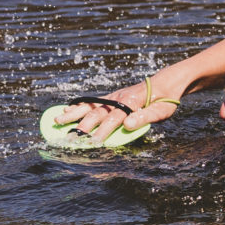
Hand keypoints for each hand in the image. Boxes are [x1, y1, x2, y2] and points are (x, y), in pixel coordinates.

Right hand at [51, 87, 180, 140]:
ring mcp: (113, 97)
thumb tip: (129, 124)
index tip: (93, 142)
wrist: (167, 82)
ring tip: (57, 120)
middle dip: (83, 126)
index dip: (103, 131)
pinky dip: (79, 106)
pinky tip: (67, 109)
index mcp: (131, 103)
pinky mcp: (111, 97)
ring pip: (90, 106)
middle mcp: (118, 98)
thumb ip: (146, 117)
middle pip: (97, 113)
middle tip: (69, 138)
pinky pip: (92, 102)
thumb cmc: (166, 100)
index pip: (114, 119)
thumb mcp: (162, 111)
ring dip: (73, 114)